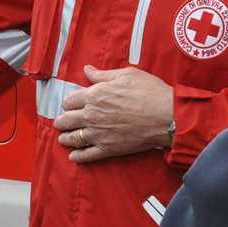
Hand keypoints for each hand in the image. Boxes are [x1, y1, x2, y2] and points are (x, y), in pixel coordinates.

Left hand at [52, 65, 173, 162]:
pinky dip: (78, 156)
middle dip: (63, 120)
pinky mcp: (108, 149)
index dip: (69, 102)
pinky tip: (73, 156)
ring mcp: (98, 134)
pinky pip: (87, 155)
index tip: (71, 104)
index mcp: (94, 95)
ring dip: (66, 138)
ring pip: (73, 138)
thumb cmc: (149, 92)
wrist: (166, 116)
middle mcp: (92, 115)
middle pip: (67, 120)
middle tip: (61, 122)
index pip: (70, 100)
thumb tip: (87, 70)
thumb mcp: (126, 75)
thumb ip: (103, 75)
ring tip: (63, 138)